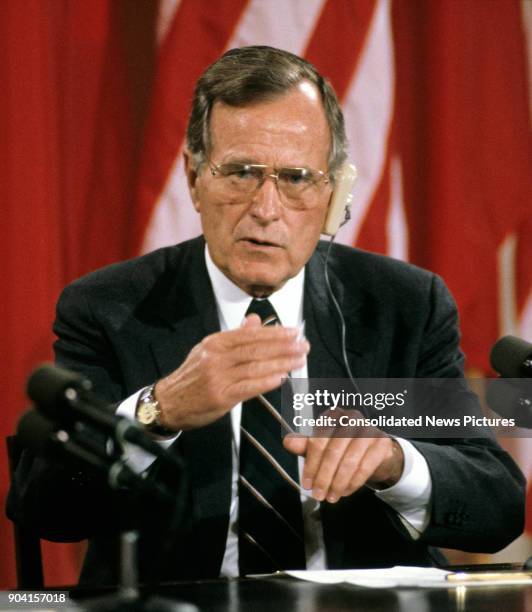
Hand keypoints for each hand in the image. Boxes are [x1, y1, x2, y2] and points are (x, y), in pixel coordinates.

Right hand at [154, 315, 308, 430]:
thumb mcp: (209, 351)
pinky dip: (266, 382)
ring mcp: (218, 377)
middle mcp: (216, 357)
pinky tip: (281, 378)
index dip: (275, 333)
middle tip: (303, 345)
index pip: (250, 334)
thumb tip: (255, 321)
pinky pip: (248, 387)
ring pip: (255, 367)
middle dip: (284, 346)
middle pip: (256, 349)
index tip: (294, 332)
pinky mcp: (220, 396)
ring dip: (281, 363)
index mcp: (215, 343)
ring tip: (299, 360)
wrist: (169, 403)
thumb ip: (235, 337)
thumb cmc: (192, 377)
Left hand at [283, 412, 403, 502]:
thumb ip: (305, 445)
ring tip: (331, 497)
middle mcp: (350, 417)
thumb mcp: (321, 447)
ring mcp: (368, 428)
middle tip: (318, 495)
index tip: (306, 484)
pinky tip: (345, 492)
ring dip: (338, 483)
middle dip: (324, 477)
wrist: (373, 452)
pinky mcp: (382, 443)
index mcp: (332, 415)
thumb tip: (288, 442)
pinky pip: (365, 467)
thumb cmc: (342, 448)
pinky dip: (353, 483)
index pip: (318, 440)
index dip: (311, 464)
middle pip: (333, 451)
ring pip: (350, 460)